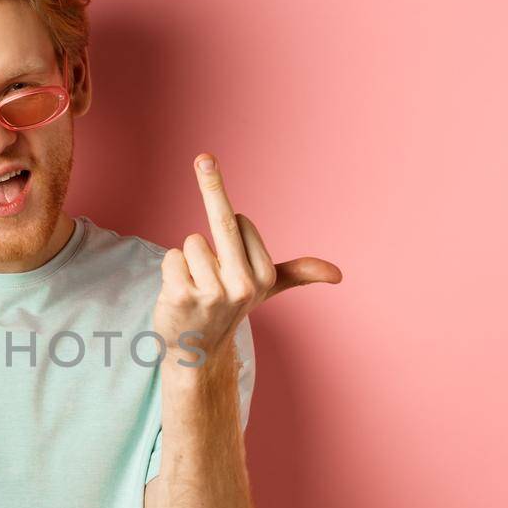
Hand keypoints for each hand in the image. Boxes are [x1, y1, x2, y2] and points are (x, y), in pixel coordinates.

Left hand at [154, 153, 341, 369]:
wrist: (197, 351)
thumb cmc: (229, 309)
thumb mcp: (266, 291)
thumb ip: (297, 274)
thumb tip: (337, 275)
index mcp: (264, 277)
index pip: (240, 222)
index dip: (229, 227)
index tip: (229, 247)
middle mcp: (242, 286)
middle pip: (223, 221)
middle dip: (212, 180)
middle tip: (204, 156)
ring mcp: (211, 293)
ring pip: (190, 243)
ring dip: (186, 260)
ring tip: (194, 286)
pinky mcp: (181, 297)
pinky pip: (170, 257)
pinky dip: (170, 270)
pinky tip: (178, 293)